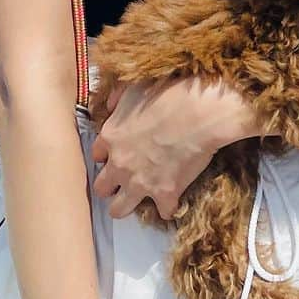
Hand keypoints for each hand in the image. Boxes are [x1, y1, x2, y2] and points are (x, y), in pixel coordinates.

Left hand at [92, 78, 259, 220]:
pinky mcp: (164, 193)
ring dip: (128, 204)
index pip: (96, 156)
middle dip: (112, 184)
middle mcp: (119, 164)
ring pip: (118, 209)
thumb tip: (109, 106)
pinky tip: (174, 199)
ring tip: (140, 198)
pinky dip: (169, 207)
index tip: (119, 153)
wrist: (202, 110)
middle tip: (127, 178)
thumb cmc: (171, 91)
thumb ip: (117, 98)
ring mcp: (140, 182)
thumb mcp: (136, 86)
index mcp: (111, 137)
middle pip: (102, 187)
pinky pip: (163, 212)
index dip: (108, 155)